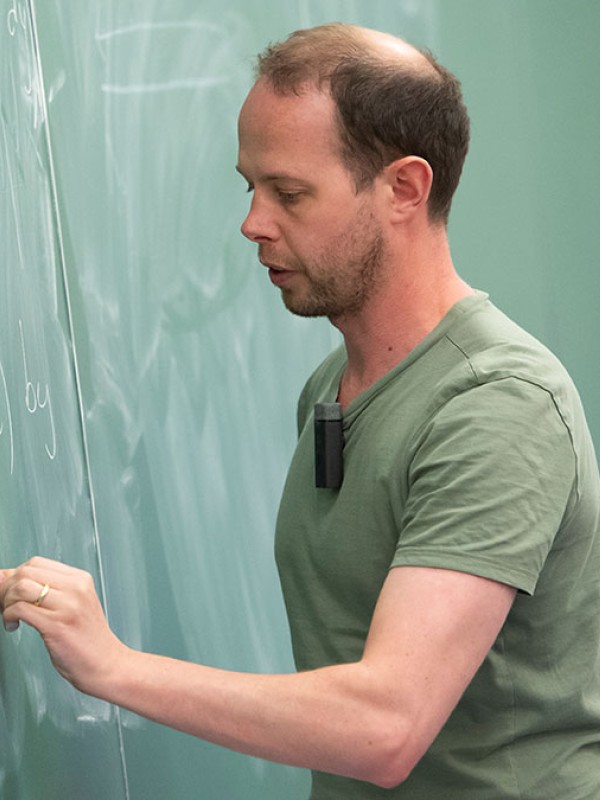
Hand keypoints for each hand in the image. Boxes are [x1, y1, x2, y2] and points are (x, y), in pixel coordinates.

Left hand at [0, 556, 127, 695]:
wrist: (106, 664)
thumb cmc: (88, 640)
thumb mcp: (72, 606)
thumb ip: (45, 590)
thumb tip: (5, 576)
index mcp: (80, 580)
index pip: (37, 563)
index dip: (16, 575)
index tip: (10, 591)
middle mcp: (76, 589)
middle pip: (26, 572)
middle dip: (7, 588)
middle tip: (5, 604)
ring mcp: (67, 606)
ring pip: (21, 588)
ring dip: (6, 602)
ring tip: (9, 615)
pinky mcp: (56, 625)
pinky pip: (20, 609)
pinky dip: (8, 616)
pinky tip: (13, 625)